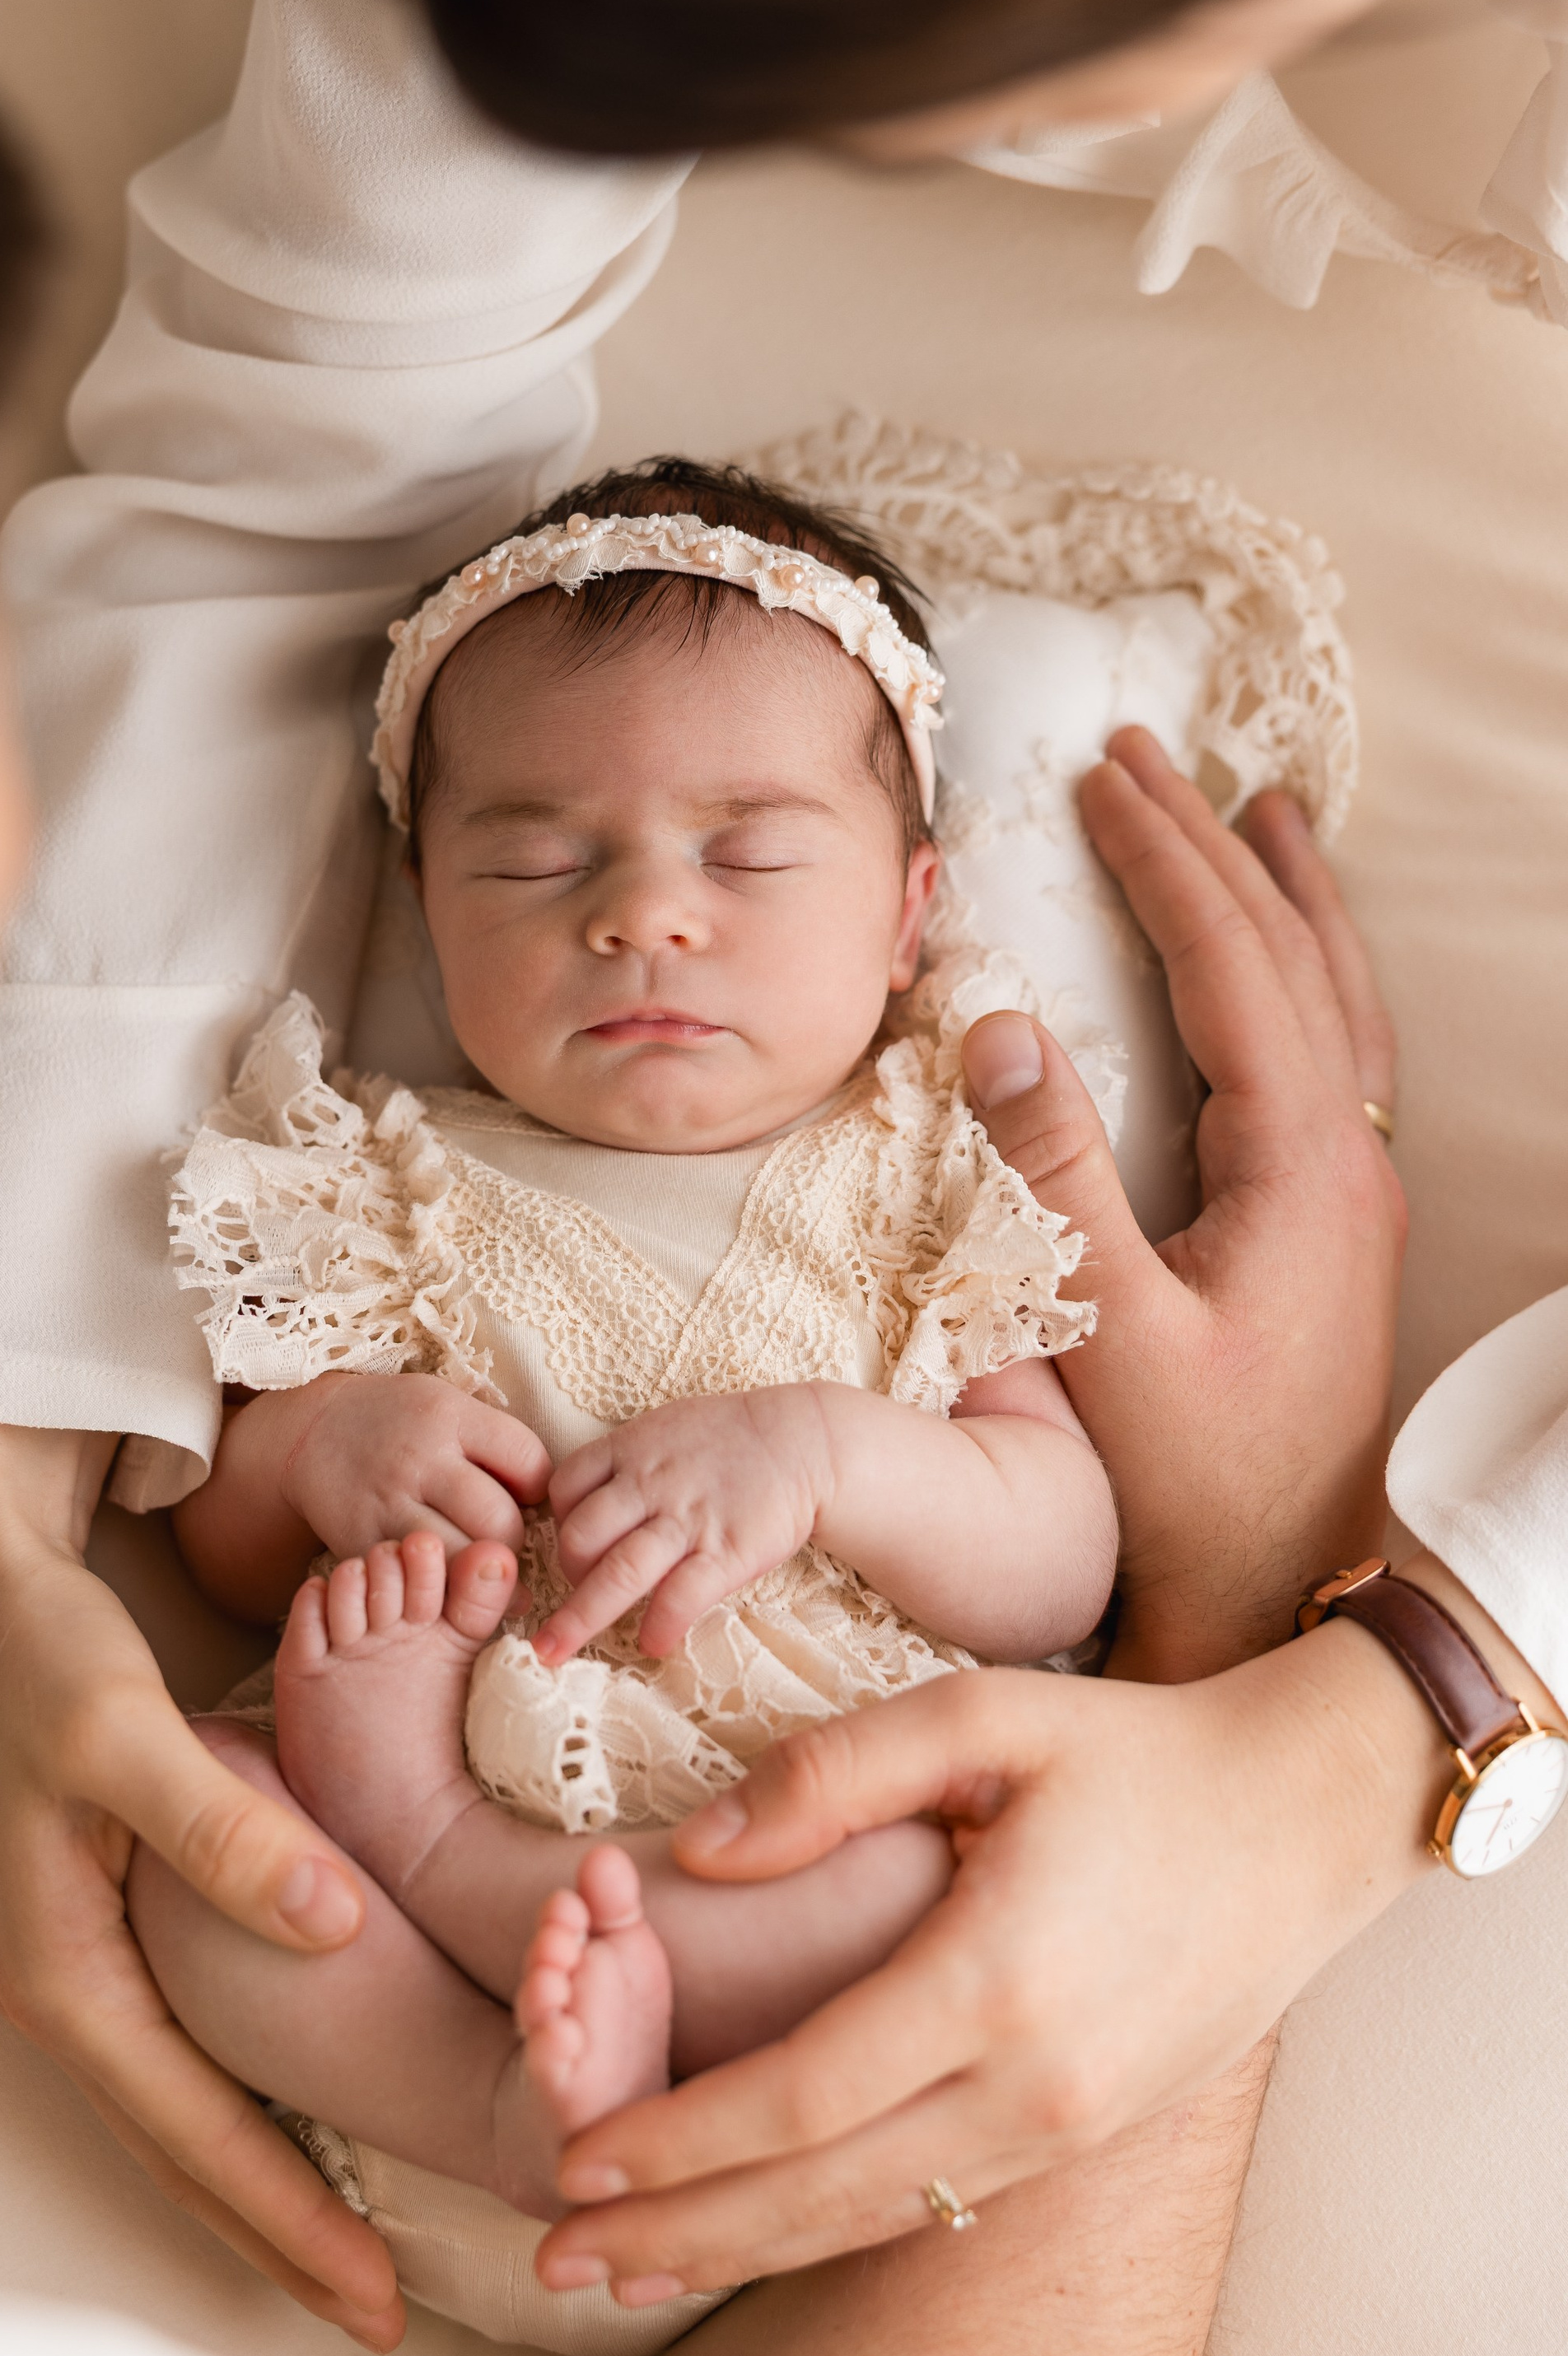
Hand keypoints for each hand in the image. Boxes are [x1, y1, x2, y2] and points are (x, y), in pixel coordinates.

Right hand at [0, 1412, 406, 2350]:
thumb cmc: (31, 1648)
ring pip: (178, 2104)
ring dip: (260, 2179)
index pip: (192, 2133)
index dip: (286, 2220)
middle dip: (277, 2239)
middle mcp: (61, 1985)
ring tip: (348, 2247)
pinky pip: (178, 2041)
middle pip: (181, 2149)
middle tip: (380, 2316)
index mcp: (60, 1970)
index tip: (373, 2295)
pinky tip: (294, 2112)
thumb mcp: (121, 1729)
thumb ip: (223, 1830)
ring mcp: (74, 1956)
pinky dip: (239, 2097)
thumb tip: (335, 1928)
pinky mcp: (98, 1912)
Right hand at [274, 1368, 551, 1558]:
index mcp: (448, 1415)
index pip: (528, 1461)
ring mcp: (387, 1504)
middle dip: (512, 1541)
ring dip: (478, 1573)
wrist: (313, 1433)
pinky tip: (444, 1584)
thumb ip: (497, 1443)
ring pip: (461, 1561)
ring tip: (474, 1563)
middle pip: (499, 1523)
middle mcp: (419, 1458)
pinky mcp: (361, 1542)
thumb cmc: (400, 1421)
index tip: (523, 1491)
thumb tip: (547, 1505)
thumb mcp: (449, 1404)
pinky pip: (416, 1583)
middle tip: (500, 1539)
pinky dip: (439, 1593)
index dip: (538, 1485)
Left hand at [538, 1627, 1442, 2299]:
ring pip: (871, 2218)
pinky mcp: (1082, 2136)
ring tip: (621, 2272)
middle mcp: (1031, 2084)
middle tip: (553, 2254)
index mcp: (993, 1979)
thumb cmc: (1134, 1755)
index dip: (681, 2139)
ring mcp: (1065, 2127)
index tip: (578, 2158)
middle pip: (820, 2191)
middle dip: (677, 2230)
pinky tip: (754, 2235)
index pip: (802, 2096)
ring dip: (740, 2252)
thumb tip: (697, 1849)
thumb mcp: (983, 1716)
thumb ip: (832, 1773)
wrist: (1302, 1821)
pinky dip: (827, 2230)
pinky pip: (930, 2202)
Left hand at [540, 1389, 827, 1661]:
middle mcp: (649, 1485)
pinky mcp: (726, 1553)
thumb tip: (593, 1498)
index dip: (559, 1522)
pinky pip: (679, 1597)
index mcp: (631, 1449)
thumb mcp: (668, 1426)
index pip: (564, 1488)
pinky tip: (652, 1644)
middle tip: (567, 1604)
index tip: (575, 1545)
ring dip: (580, 1619)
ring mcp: (686, 1520)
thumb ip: (628, 1461)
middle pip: (579, 1537)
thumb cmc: (735, 1436)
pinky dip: (659, 1626)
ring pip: (617, 1573)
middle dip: (564, 1577)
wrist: (808, 1440)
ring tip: (554, 1653)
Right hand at [960, 726, 1403, 1675]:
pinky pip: (1337, 1061)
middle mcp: (1345, 1169)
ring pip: (1334, 1004)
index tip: (1103, 775)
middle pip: (1289, 961)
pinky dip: (1309, 981)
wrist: (1276, 1598)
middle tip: (1147, 757)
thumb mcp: (1101, 1327)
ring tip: (1262, 814)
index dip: (1163, 862)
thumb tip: (1001, 1019)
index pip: (1230, 967)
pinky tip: (1288, 975)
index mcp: (1297, 1170)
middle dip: (1214, 849)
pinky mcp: (1338, 1237)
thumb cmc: (1182, 1482)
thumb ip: (1054, 1170)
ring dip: (1286, 900)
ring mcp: (1353, 1201)